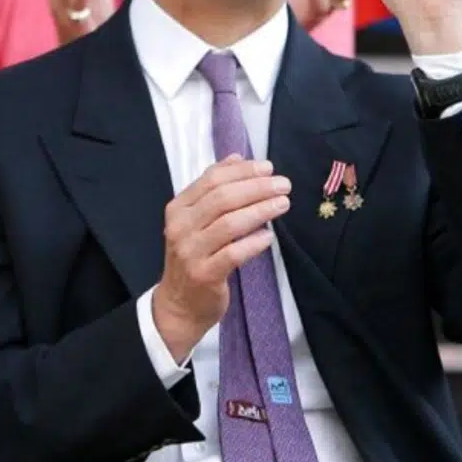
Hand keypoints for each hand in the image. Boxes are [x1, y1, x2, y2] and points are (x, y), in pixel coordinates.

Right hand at [152, 156, 291, 361]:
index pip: (211, 180)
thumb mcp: (195, 220)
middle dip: (256, 188)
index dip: (242, 172)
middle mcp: (180, 227)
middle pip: (222, 199)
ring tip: (282, 204)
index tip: (268, 168)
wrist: (178, 304)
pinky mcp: (204, 275)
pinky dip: (253, 243)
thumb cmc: (193, 256)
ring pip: (229, 223)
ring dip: (260, 210)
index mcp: (178, 209)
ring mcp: (190, 252)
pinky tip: (269, 236)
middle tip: (283, 184)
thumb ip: (213, 188)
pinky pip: (234, 254)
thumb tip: (236, 158)